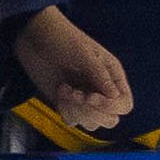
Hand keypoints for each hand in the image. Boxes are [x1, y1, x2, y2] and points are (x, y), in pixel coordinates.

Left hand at [14, 6, 132, 133]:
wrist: (34, 36)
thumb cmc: (63, 38)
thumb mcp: (84, 54)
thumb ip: (100, 76)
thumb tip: (115, 96)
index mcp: (112, 76)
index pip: (124, 104)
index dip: (110, 106)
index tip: (90, 97)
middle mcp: (101, 90)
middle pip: (110, 119)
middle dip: (92, 112)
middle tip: (76, 95)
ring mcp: (84, 98)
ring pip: (91, 123)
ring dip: (77, 111)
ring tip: (65, 90)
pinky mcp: (67, 103)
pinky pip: (72, 120)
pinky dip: (65, 111)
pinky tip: (59, 91)